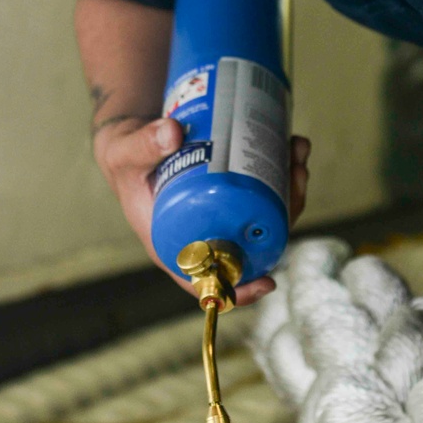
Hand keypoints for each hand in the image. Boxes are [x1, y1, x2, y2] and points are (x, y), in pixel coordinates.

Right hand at [94, 116, 310, 305]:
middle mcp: (205, 234)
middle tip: (296, 174)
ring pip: (267, 214)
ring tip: (297, 152)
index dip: (240, 289)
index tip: (268, 282)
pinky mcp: (233, 194)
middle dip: (286, 210)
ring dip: (291, 187)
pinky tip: (293, 146)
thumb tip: (172, 133)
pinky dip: (284, 171)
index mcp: (175, 244)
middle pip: (254, 241)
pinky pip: (267, 193)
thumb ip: (143, 145)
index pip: (209, 281)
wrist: (134, 139)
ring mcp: (223, 215)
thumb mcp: (125, 153)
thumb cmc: (126, 159)